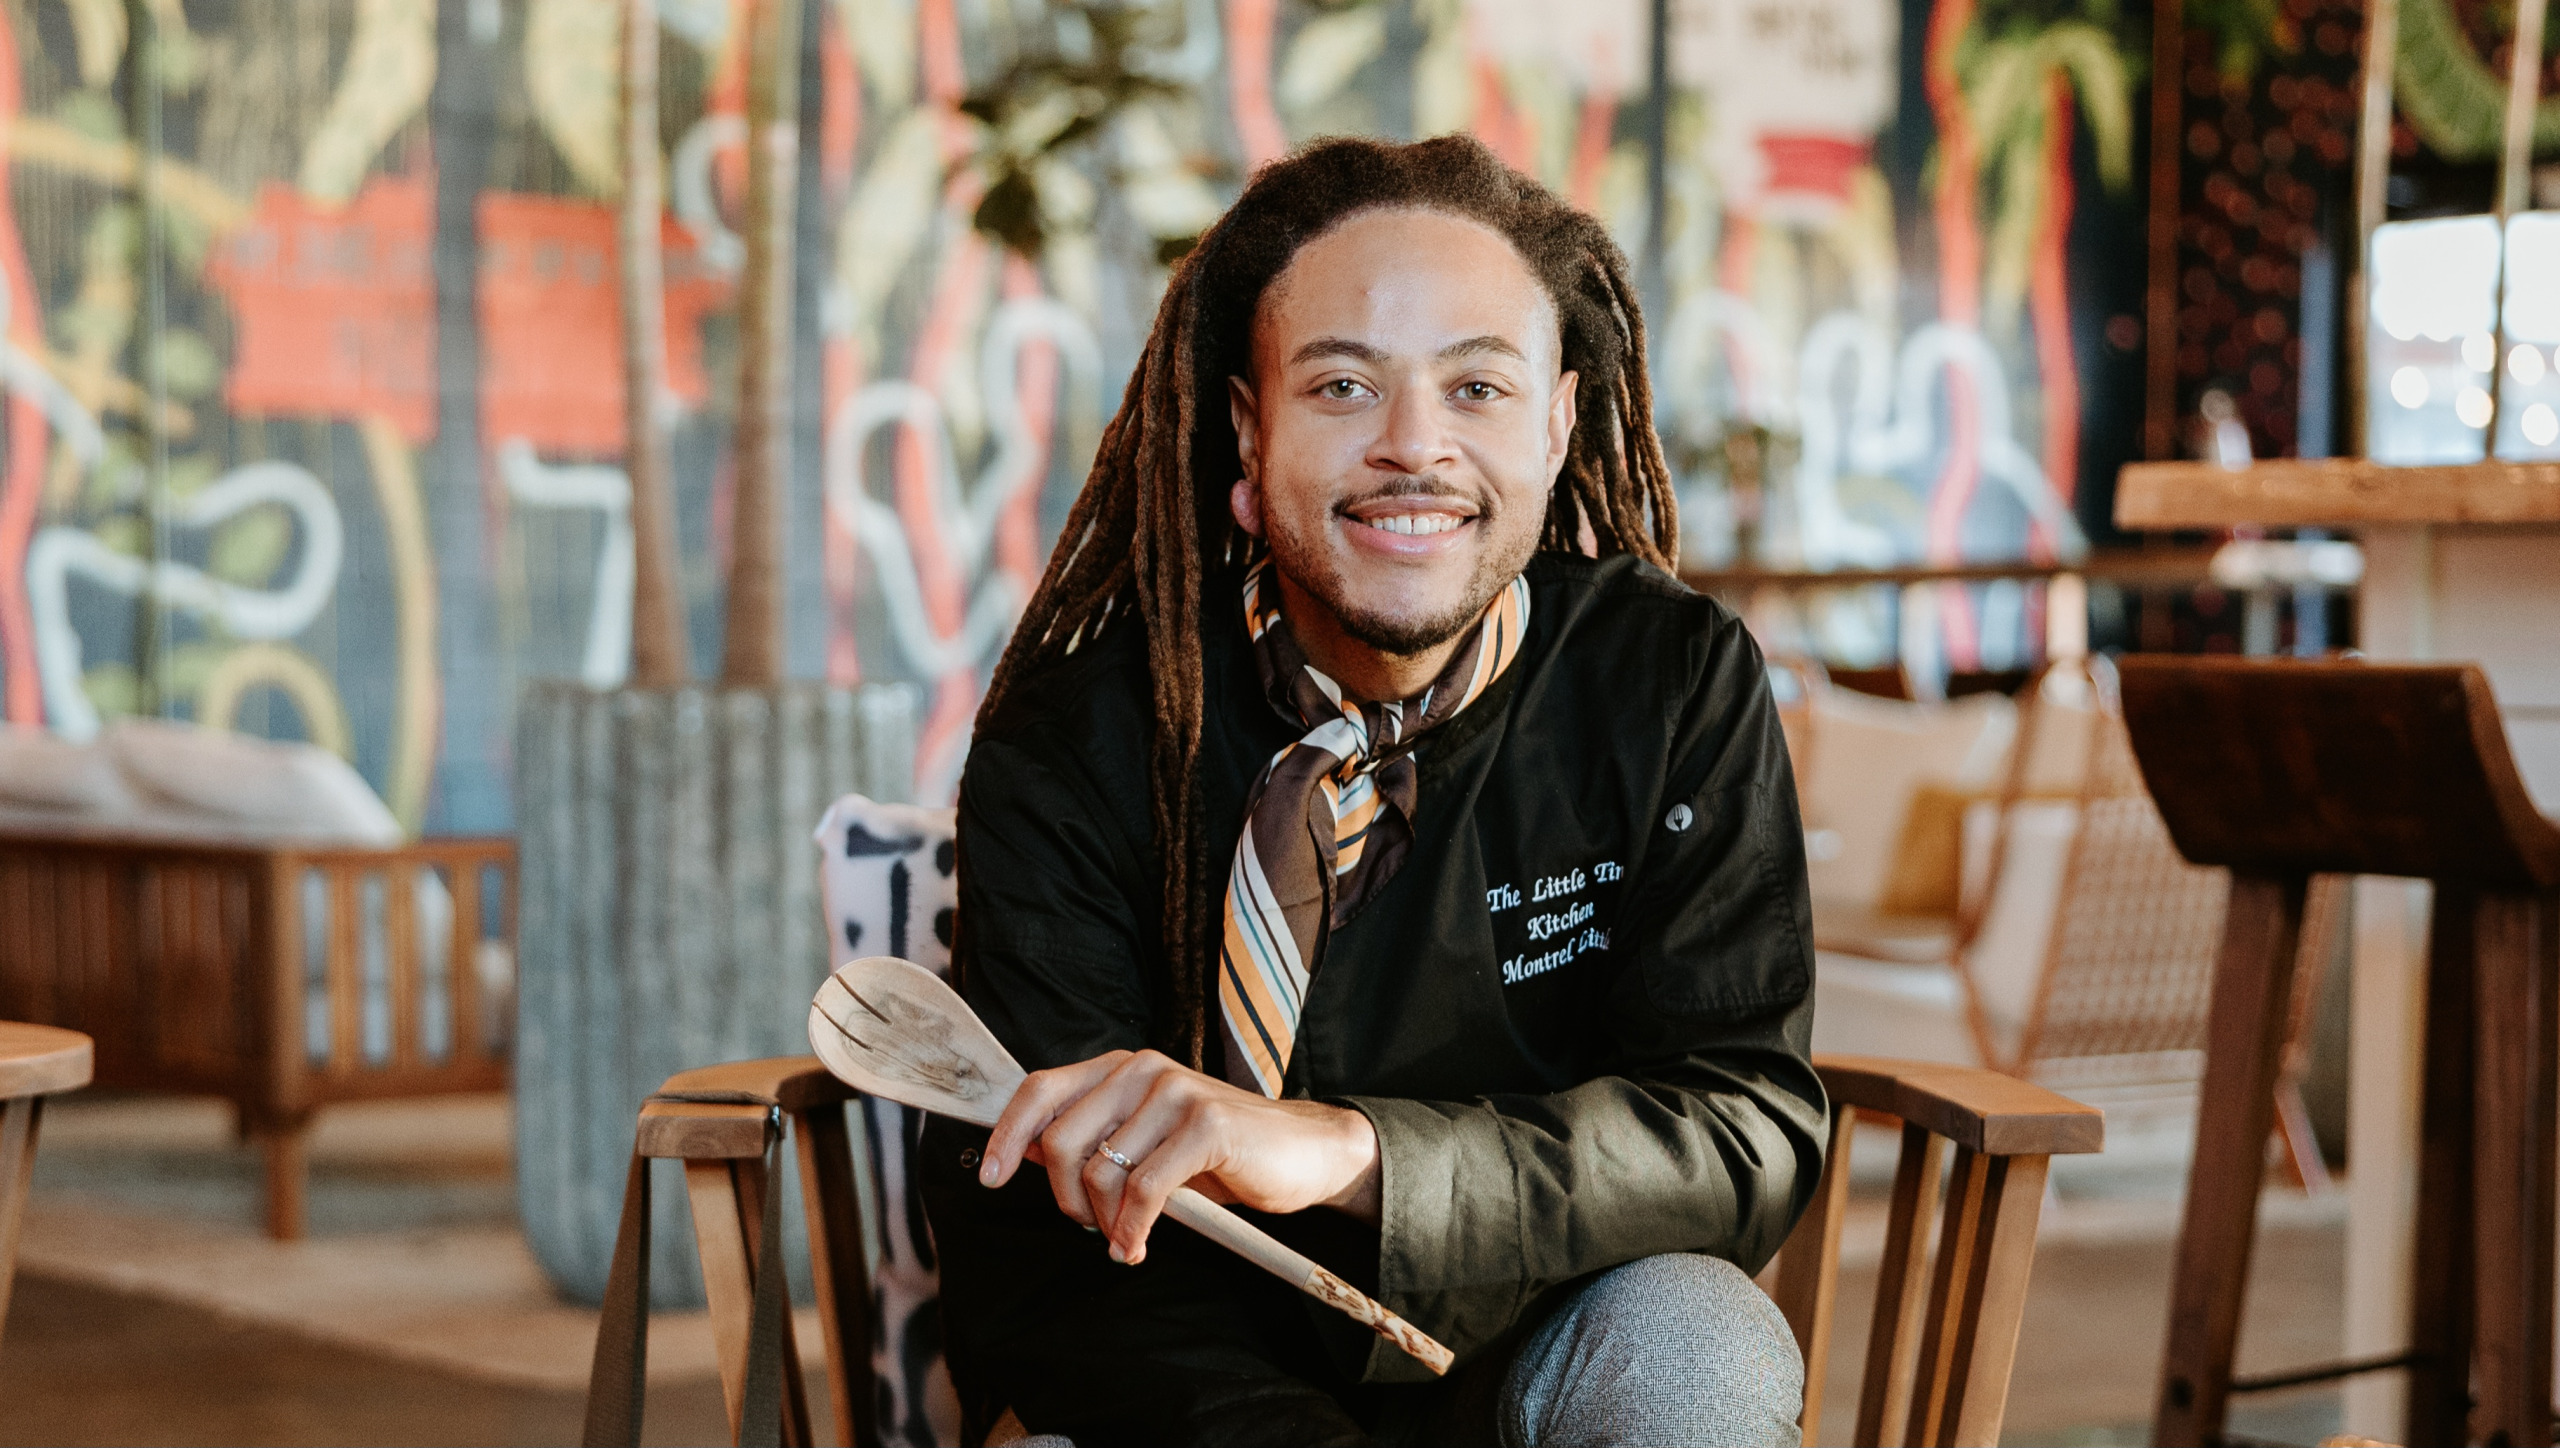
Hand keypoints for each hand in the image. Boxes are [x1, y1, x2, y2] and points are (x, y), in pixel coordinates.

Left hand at [978, 1049, 1380, 1264]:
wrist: (1303, 1151)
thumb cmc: (1218, 1153)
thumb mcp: (1147, 1141)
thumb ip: (1094, 1139)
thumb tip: (1027, 1156)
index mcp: (1120, 1068)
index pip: (1040, 1089)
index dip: (1008, 1135)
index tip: (992, 1179)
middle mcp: (1142, 1069)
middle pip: (1061, 1140)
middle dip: (1067, 1199)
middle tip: (1090, 1228)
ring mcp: (1175, 1092)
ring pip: (1100, 1171)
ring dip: (1104, 1223)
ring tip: (1125, 1241)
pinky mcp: (1207, 1124)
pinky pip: (1144, 1189)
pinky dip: (1134, 1229)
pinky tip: (1140, 1245)